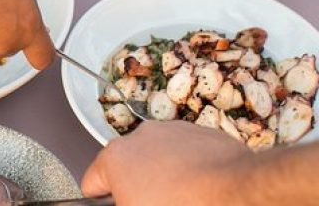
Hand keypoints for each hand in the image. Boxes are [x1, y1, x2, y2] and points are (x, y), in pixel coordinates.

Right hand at [82, 121, 251, 204]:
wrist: (238, 194)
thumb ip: (122, 203)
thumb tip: (128, 199)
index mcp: (114, 159)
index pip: (90, 184)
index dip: (103, 202)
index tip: (119, 205)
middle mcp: (138, 137)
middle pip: (126, 168)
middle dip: (136, 188)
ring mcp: (170, 131)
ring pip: (157, 158)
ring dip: (163, 176)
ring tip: (185, 199)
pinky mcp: (200, 132)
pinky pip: (185, 152)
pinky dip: (190, 167)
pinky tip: (204, 188)